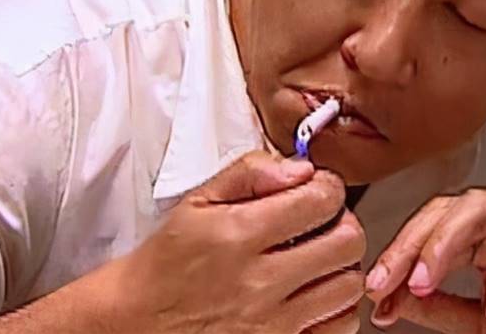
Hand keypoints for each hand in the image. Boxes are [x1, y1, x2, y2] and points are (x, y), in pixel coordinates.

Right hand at [104, 151, 364, 332]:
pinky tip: (315, 294)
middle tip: (322, 224)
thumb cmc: (167, 264)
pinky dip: (336, 308)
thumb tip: (301, 168)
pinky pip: (338, 328)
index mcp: (237, 235)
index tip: (318, 190)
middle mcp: (258, 283)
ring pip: (349, 285)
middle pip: (348, 242)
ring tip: (317, 259)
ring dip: (341, 266)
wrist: (136, 322)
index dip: (328, 187)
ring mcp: (272, 324)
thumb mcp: (196, 203)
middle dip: (342, 223)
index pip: (321, 201)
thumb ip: (249, 174)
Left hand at [364, 189, 485, 332]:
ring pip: (482, 206)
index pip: (433, 226)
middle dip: (412, 243)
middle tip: (387, 281)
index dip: (400, 253)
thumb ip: (443, 308)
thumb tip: (394, 298)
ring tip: (424, 281)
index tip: (376, 291)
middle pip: (450, 208)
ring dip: (444, 242)